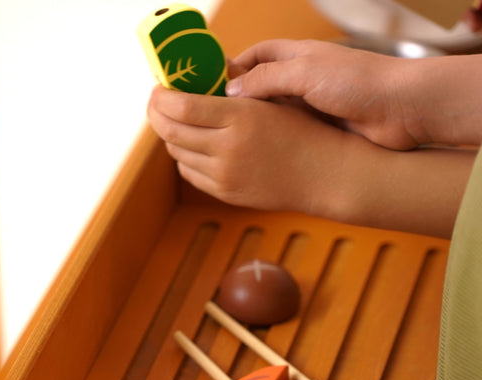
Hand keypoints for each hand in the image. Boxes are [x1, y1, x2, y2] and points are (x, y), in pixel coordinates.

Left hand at [146, 84, 354, 215]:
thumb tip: (196, 82)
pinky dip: (185, 158)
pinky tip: (193, 146)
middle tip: (157, 104)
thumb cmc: (302, 131)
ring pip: (178, 153)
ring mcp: (225, 176)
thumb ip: (232, 93)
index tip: (157, 90)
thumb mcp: (269, 101)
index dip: (161, 97)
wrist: (324, 174)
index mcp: (240, 117)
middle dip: (157, 115)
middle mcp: (228, 149)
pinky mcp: (226, 194)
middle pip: (172, 131)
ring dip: (172, 136)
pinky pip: (190, 174)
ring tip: (177, 123)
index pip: (182, 106)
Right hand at [225, 39, 423, 150]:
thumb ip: (266, 80)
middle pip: (259, 87)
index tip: (207, 87)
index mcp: (297, 55)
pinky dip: (270, 142)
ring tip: (225, 141)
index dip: (231, 70)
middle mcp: (301, 78)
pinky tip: (255, 155)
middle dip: (236, 101)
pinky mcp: (319, 130)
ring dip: (252, 125)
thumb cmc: (358, 83)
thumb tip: (230, 92)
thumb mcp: (306, 74)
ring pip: (271, 115)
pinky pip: (287, 134)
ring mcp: (310, 106)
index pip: (255, 56)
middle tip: (209, 120)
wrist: (401, 110)